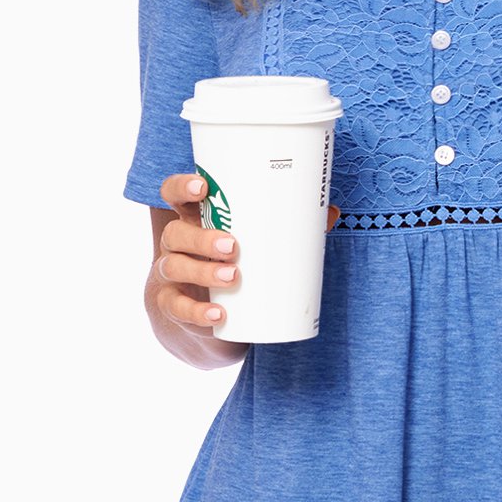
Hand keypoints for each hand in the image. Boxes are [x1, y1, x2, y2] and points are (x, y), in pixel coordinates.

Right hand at [153, 172, 340, 335]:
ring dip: (202, 271)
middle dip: (201, 237)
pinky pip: (178, 307)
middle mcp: (177, 244)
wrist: (207, 313)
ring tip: (233, 276)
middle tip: (232, 245)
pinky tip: (218, 314)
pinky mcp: (172, 305)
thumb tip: (331, 212)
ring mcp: (170, 275)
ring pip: (174, 266)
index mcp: (195, 219)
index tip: (202, 186)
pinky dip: (198, 312)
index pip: (174, 194)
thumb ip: (288, 227)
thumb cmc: (235, 262)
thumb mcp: (254, 244)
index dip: (181, 187)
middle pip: (175, 232)